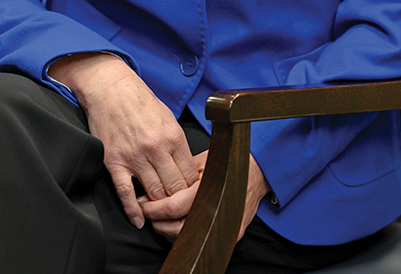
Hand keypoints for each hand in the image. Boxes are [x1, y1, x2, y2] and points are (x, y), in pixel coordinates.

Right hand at [48, 53, 197, 228]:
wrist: (109, 86)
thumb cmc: (139, 99)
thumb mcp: (167, 116)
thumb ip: (176, 142)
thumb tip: (187, 167)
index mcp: (172, 135)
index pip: (190, 176)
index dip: (194, 191)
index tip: (193, 198)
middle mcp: (155, 148)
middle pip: (174, 189)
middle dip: (179, 203)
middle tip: (180, 212)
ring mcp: (134, 156)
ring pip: (154, 194)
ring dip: (159, 207)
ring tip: (162, 215)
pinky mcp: (114, 161)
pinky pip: (125, 193)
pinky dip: (133, 211)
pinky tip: (139, 220)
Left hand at [139, 149, 270, 241]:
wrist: (257, 172)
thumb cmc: (229, 163)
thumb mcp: (202, 162)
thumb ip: (180, 175)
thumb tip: (155, 183)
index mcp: (208, 193)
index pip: (174, 207)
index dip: (155, 208)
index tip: (143, 204)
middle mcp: (217, 214)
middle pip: (178, 229)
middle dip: (159, 222)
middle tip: (148, 212)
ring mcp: (224, 227)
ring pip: (188, 238)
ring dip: (169, 230)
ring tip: (160, 217)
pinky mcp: (230, 235)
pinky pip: (201, 238)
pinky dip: (185, 233)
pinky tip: (177, 223)